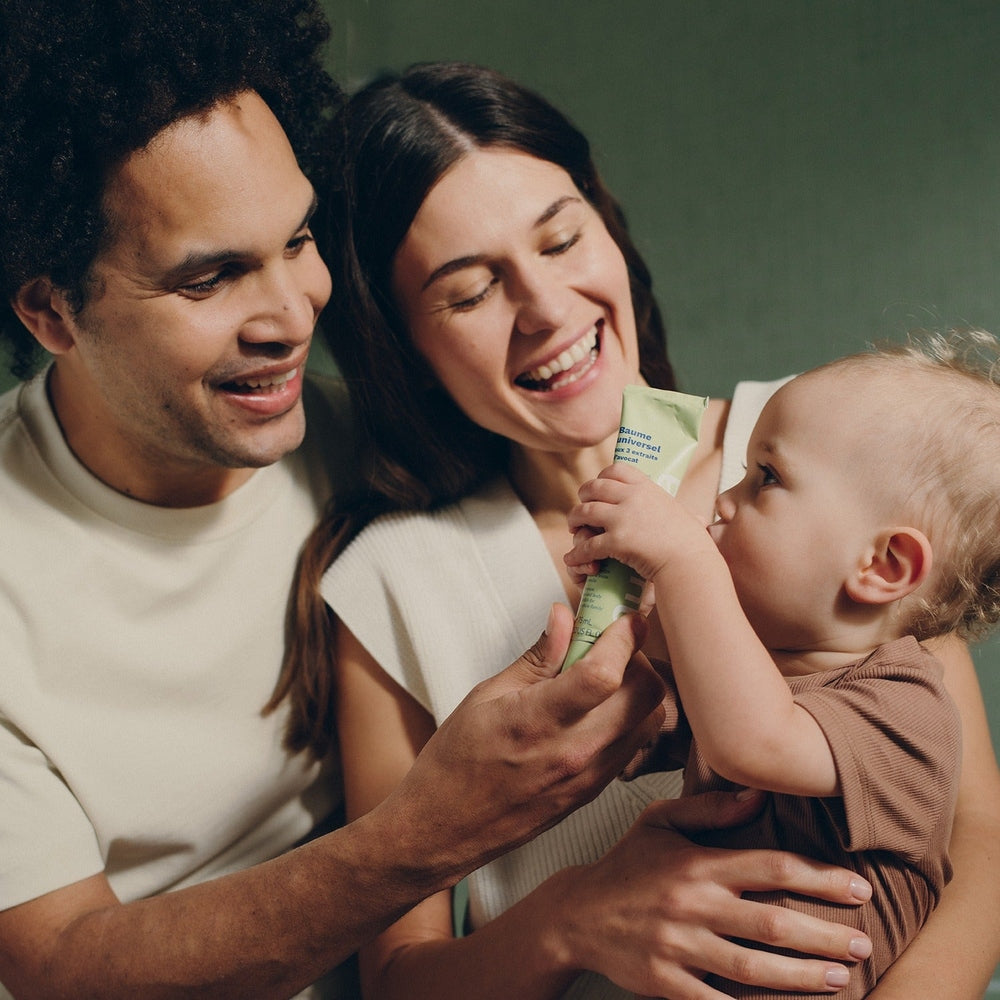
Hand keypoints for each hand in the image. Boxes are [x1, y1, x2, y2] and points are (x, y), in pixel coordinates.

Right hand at [384, 603, 666, 880]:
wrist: (445, 829)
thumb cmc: (456, 763)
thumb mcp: (487, 695)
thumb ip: (537, 657)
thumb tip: (564, 619)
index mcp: (539, 722)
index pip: (604, 674)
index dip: (623, 638)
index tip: (624, 618)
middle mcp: (574, 752)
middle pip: (645, 695)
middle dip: (638, 659)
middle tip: (612, 645)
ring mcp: (590, 776)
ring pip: (650, 719)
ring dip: (639, 689)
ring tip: (605, 676)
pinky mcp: (595, 791)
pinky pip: (635, 744)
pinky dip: (631, 716)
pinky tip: (600, 708)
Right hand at [553, 792, 872, 997]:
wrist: (576, 914)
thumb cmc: (628, 864)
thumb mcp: (660, 822)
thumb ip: (710, 808)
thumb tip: (758, 795)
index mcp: (697, 863)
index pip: (771, 866)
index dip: (820, 877)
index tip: (859, 887)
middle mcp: (693, 904)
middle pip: (773, 922)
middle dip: (826, 934)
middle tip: (865, 943)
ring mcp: (679, 946)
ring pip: (754, 967)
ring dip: (804, 975)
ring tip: (842, 977)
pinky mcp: (666, 983)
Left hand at [566, 463, 711, 581]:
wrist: (689, 562)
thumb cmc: (692, 544)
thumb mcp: (685, 516)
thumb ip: (679, 514)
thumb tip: (697, 520)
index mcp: (647, 488)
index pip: (617, 469)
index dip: (602, 476)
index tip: (598, 485)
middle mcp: (632, 497)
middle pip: (595, 487)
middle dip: (583, 496)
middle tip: (581, 507)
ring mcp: (622, 518)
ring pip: (585, 512)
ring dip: (574, 520)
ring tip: (573, 528)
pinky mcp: (616, 540)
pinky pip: (587, 545)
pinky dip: (577, 553)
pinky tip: (572, 558)